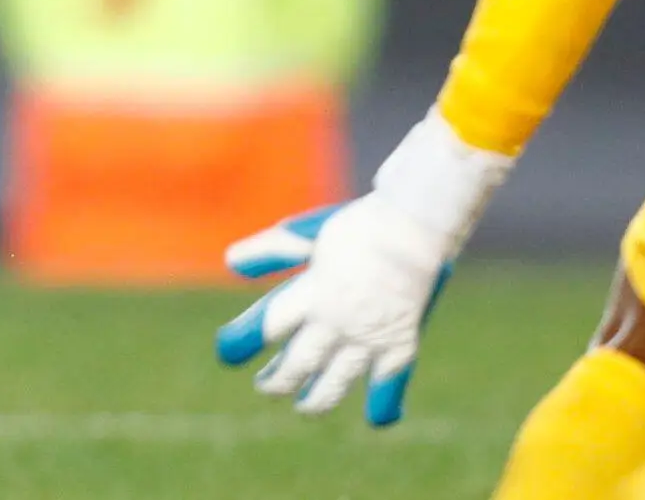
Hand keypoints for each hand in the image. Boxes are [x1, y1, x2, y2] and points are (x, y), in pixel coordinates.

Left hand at [217, 196, 454, 425]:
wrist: (416, 227)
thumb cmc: (358, 226)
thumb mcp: (307, 232)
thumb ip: (270, 250)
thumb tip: (231, 263)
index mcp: (311, 293)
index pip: (267, 327)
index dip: (241, 342)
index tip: (227, 354)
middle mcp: (336, 322)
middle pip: (297, 365)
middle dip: (276, 381)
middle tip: (266, 385)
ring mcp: (369, 338)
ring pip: (335, 383)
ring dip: (316, 400)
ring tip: (305, 406)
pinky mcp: (400, 345)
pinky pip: (388, 384)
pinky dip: (382, 404)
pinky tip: (376, 418)